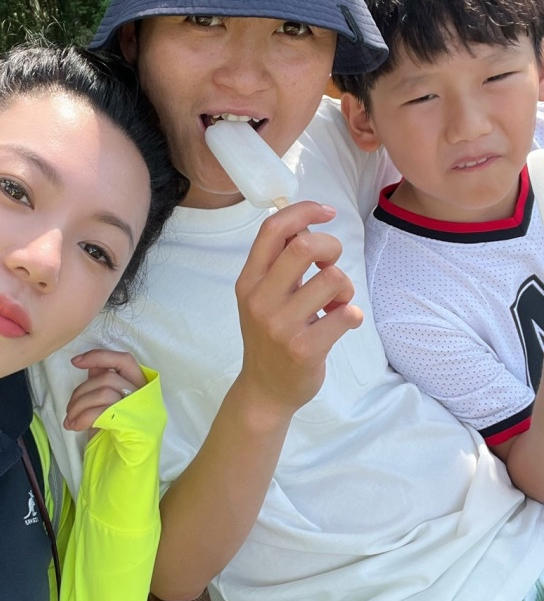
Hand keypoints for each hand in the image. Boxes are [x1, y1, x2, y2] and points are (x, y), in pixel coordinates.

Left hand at [63, 349, 145, 431]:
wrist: (128, 471)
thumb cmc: (118, 439)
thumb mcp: (109, 409)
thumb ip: (104, 385)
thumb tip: (91, 365)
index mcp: (144, 388)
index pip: (124, 360)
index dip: (100, 356)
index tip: (76, 361)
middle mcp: (147, 397)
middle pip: (108, 378)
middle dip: (82, 390)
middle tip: (69, 408)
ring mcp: (143, 411)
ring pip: (104, 392)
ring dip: (79, 405)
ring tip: (69, 420)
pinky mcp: (134, 427)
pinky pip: (103, 413)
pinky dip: (83, 417)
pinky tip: (75, 426)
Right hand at [235, 201, 362, 419]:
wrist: (265, 388)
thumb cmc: (270, 335)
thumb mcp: (262, 296)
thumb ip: (279, 263)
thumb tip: (308, 225)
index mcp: (249, 280)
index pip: (273, 230)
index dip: (304, 212)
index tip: (326, 212)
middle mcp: (260, 299)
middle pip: (304, 247)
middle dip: (330, 247)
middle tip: (331, 263)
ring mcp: (281, 325)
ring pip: (332, 279)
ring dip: (344, 287)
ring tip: (336, 302)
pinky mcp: (304, 349)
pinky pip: (347, 314)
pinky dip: (352, 314)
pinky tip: (340, 323)